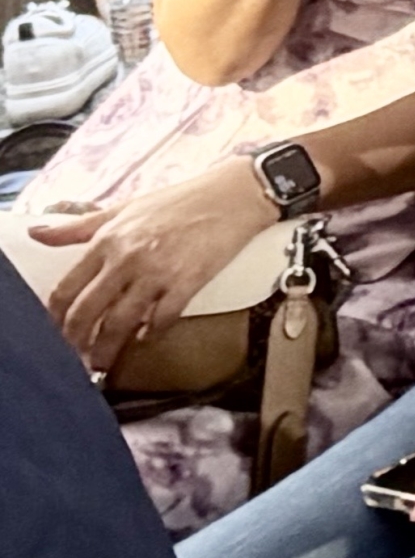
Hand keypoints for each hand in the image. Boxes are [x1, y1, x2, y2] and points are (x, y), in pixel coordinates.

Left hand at [29, 157, 278, 371]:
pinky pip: (163, 318)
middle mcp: (127, 258)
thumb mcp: (125, 207)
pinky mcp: (188, 282)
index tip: (56, 332)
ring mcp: (158, 272)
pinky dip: (152, 332)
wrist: (234, 195)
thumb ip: (80, 225)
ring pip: (120, 323)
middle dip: (77, 342)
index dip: (56, 318)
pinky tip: (148, 336)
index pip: (67, 289)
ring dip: (109, 348)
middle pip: (88, 313)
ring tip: (105, 362)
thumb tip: (37, 233)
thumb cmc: (180, 200)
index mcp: (108, 239)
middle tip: (77, 358)